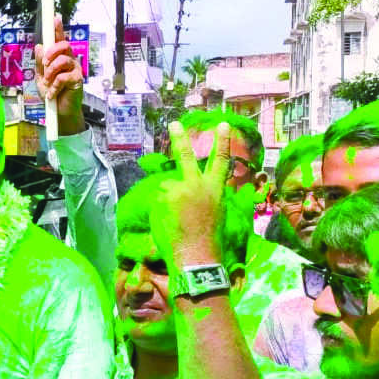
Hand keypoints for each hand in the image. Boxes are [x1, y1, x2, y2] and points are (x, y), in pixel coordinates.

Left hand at [33, 16, 84, 134]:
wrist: (59, 111)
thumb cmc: (52, 92)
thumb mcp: (40, 77)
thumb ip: (40, 63)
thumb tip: (39, 46)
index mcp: (60, 57)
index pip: (59, 40)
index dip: (58, 28)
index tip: (55, 17)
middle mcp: (70, 60)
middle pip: (63, 45)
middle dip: (51, 53)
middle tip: (44, 65)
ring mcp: (75, 69)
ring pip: (62, 61)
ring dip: (50, 73)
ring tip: (47, 84)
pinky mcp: (78, 79)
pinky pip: (63, 77)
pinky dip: (54, 86)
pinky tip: (52, 94)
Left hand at [149, 121, 230, 268]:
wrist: (197, 255)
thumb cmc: (208, 240)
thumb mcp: (215, 212)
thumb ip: (203, 196)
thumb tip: (186, 190)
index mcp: (215, 189)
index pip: (221, 161)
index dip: (222, 142)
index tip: (221, 125)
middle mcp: (196, 184)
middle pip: (185, 156)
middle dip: (179, 137)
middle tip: (173, 123)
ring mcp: (178, 188)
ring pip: (165, 187)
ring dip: (166, 200)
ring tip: (175, 220)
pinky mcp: (163, 196)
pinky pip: (156, 199)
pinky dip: (158, 209)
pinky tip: (167, 222)